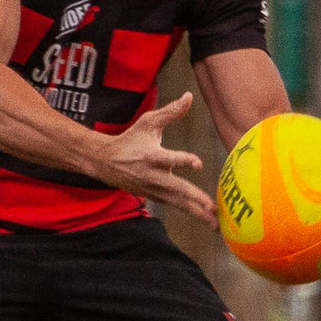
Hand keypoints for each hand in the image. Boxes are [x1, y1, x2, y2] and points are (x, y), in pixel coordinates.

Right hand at [94, 91, 217, 224]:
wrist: (105, 162)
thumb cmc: (130, 139)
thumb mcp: (148, 122)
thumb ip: (170, 112)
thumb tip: (189, 96)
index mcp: (151, 156)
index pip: (170, 160)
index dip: (184, 161)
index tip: (198, 164)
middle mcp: (153, 176)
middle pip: (177, 190)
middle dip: (196, 200)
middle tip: (213, 208)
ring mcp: (153, 189)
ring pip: (178, 203)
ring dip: (197, 213)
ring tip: (216, 224)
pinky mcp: (154, 197)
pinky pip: (175, 206)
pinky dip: (190, 212)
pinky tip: (206, 219)